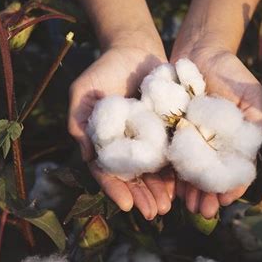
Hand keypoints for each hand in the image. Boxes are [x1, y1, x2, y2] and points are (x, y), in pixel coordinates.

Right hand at [68, 41, 174, 219]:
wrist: (134, 48)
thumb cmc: (104, 69)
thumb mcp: (83, 91)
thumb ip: (79, 121)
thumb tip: (86, 156)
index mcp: (104, 141)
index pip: (107, 171)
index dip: (115, 189)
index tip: (126, 205)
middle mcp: (126, 144)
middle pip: (133, 177)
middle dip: (142, 197)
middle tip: (154, 213)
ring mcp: (147, 139)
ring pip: (153, 171)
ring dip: (160, 191)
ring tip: (168, 207)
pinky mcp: (167, 129)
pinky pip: (171, 153)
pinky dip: (176, 170)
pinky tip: (182, 186)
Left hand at [172, 44, 261, 218]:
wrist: (200, 51)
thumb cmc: (231, 72)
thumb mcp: (251, 95)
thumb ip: (255, 123)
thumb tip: (252, 156)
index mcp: (233, 142)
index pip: (234, 170)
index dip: (231, 187)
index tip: (225, 200)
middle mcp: (212, 145)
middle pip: (210, 176)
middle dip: (207, 195)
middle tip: (203, 211)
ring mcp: (191, 140)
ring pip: (191, 171)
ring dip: (190, 190)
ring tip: (187, 206)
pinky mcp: (171, 131)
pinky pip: (172, 155)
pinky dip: (172, 172)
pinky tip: (171, 187)